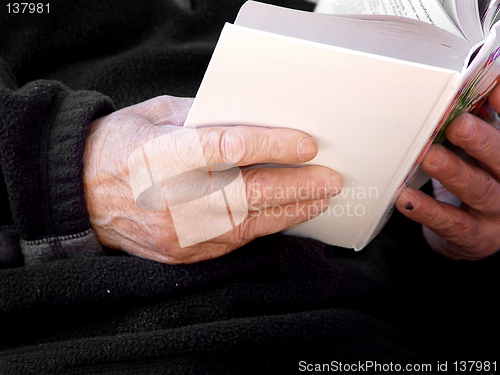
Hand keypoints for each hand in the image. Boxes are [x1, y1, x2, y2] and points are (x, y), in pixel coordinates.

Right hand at [83, 95, 341, 263]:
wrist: (83, 194)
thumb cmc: (122, 146)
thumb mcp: (156, 116)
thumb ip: (204, 119)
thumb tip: (256, 122)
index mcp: (159, 154)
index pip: (227, 149)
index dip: (272, 146)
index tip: (307, 145)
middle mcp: (169, 199)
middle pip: (246, 195)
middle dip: (295, 187)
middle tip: (330, 179)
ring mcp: (177, 233)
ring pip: (247, 224)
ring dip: (290, 211)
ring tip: (319, 198)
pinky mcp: (184, 254)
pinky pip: (236, 242)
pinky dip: (266, 227)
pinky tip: (287, 215)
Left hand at [396, 87, 499, 259]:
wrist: (475, 236)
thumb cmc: (474, 184)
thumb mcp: (478, 155)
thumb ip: (475, 127)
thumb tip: (462, 92)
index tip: (492, 90)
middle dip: (481, 140)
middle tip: (458, 126)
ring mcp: (494, 212)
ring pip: (478, 190)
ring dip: (453, 172)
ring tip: (430, 158)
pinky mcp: (473, 236)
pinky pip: (450, 222)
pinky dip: (427, 210)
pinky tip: (407, 199)